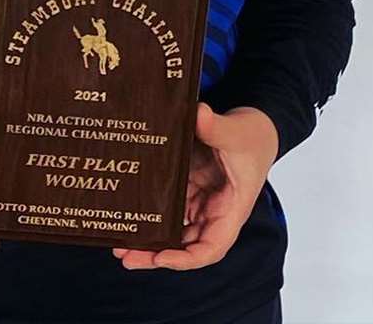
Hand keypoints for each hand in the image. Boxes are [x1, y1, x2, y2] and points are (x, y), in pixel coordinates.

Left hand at [115, 104, 276, 270]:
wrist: (254, 131)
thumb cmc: (252, 138)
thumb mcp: (236, 132)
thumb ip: (216, 127)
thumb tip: (198, 114)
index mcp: (231, 210)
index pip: (211, 248)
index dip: (186, 259)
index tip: (161, 258)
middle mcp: (213, 213)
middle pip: (185, 246)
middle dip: (155, 254)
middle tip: (124, 255)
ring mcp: (199, 203)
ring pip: (172, 231)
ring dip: (148, 239)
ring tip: (118, 242)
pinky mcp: (187, 190)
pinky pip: (166, 209)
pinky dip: (148, 215)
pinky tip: (126, 212)